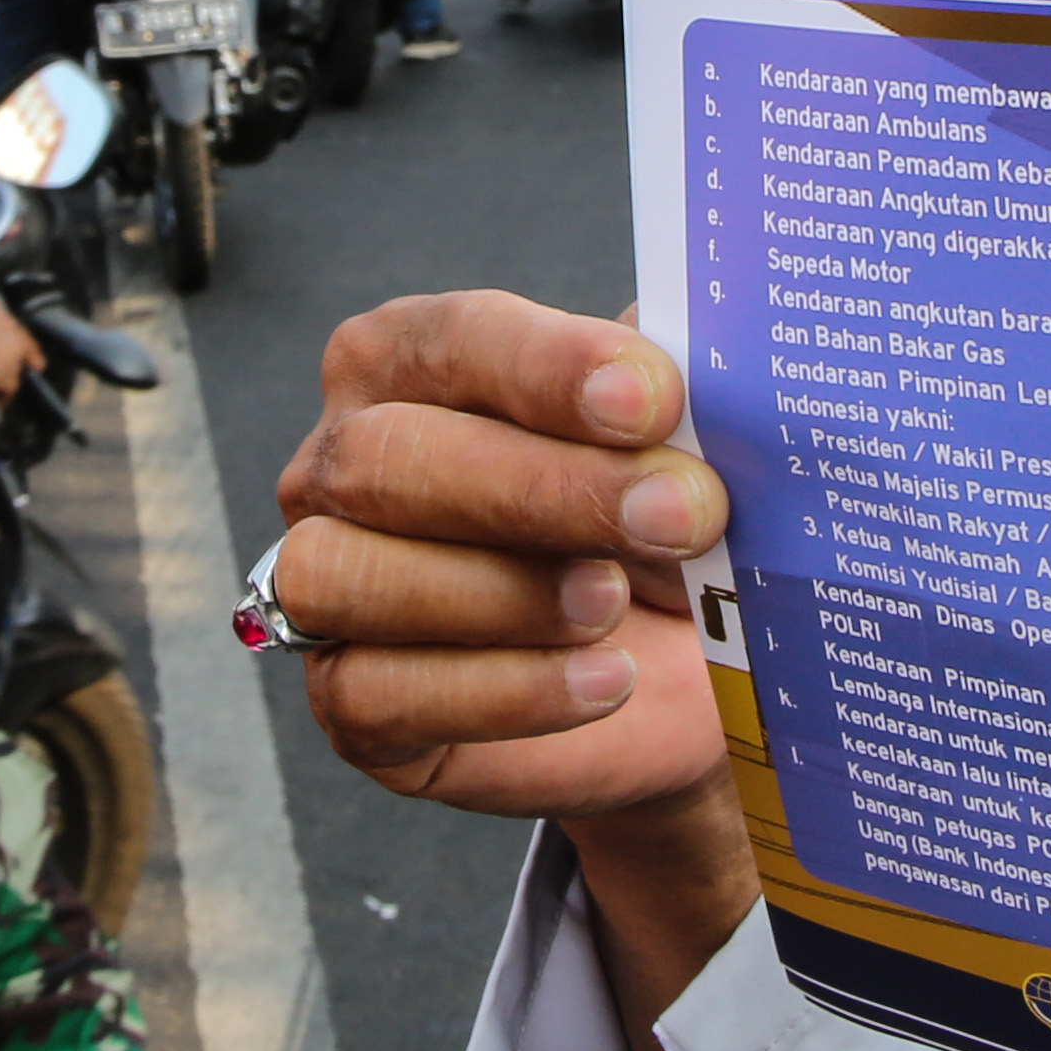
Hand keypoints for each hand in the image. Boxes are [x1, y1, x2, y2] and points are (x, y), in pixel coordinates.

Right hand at [276, 294, 759, 1049]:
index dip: (538, 366)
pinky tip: (595, 683)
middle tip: (674, 517)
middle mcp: (350, 465)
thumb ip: (680, 395)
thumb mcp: (695, 442)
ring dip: (502, 588)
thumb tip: (716, 350)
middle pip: (387, 458)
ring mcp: (334, 591)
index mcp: (418, 364)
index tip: (649, 395)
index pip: (444, 339)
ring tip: (617, 608)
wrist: (706, 683)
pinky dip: (496, 690)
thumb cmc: (686, 534)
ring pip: (356, 573)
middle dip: (539, 487)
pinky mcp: (358, 712)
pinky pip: (380, 698)